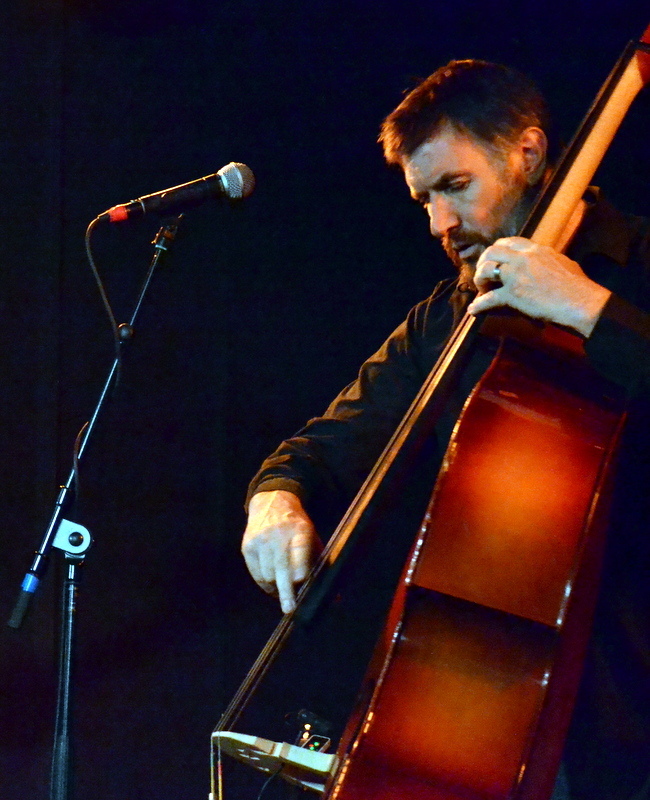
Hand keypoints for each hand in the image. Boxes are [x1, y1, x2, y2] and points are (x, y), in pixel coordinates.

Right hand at [242, 490, 322, 613]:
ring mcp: (260, 540)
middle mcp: (277, 535)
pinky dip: (265, 583)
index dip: (299, 564)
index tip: (300, 579)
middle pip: (280, 568)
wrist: (272, 502)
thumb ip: (321, 565)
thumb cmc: (298, 526)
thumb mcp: (312, 537)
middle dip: (285, 590)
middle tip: (290, 608)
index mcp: (299, 530)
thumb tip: (335, 598)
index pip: (298, 549)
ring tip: (284, 591)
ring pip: (267, 575)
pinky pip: (256, 574)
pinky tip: (272, 584)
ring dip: (276, 588)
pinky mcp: (247, 546)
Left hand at [467, 237, 610, 336]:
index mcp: (535, 249)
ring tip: (481, 289)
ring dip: (479, 279)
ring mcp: (515, 275)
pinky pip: (488, 298)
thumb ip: (547, 259)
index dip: (497, 250)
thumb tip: (545, 263)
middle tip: (483, 274)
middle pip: (492, 251)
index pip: (509, 241)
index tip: (494, 258)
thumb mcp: (562, 262)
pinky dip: (478, 305)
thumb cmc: (577, 285)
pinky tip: (473, 310)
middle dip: (483, 262)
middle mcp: (522, 258)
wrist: (580, 301)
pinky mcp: (512, 294)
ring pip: (486, 270)